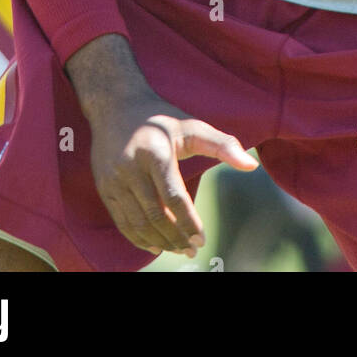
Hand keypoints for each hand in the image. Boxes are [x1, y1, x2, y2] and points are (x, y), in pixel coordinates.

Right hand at [88, 93, 257, 256]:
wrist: (114, 105)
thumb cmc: (159, 117)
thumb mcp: (192, 125)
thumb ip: (223, 144)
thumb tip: (252, 166)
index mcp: (155, 152)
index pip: (174, 197)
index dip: (189, 222)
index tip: (202, 239)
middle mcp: (131, 167)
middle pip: (155, 215)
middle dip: (175, 238)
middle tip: (192, 250)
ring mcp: (114, 180)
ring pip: (137, 223)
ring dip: (158, 243)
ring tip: (177, 250)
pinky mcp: (104, 188)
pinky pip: (121, 222)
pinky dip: (138, 239)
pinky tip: (154, 246)